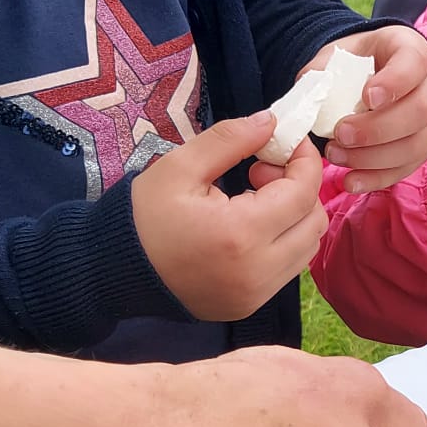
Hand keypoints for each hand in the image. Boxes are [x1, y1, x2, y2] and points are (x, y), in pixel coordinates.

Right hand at [132, 112, 327, 319]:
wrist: (112, 271)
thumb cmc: (143, 215)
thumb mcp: (180, 167)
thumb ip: (230, 139)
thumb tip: (273, 121)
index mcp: (240, 234)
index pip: (303, 193)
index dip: (304, 161)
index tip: (289, 141)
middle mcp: (257, 272)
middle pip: (314, 222)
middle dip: (300, 188)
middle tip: (260, 171)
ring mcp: (255, 295)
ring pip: (306, 248)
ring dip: (293, 216)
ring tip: (252, 198)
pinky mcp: (249, 306)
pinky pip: (287, 268)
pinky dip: (281, 240)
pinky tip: (247, 225)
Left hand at [317, 29, 426, 192]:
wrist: (375, 74)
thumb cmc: (357, 62)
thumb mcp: (339, 54)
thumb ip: (323, 71)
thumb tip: (310, 99)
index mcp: (414, 50)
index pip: (414, 64)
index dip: (394, 83)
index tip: (367, 97)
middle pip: (420, 112)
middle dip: (377, 129)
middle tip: (341, 134)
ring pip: (415, 146)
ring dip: (373, 158)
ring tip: (336, 156)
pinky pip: (407, 168)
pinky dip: (377, 178)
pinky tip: (351, 180)